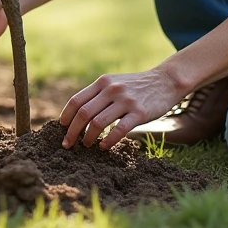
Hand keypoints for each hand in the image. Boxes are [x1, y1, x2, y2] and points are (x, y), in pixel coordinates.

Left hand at [59, 67, 184, 149]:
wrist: (165, 81)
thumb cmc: (136, 86)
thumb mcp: (115, 82)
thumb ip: (98, 94)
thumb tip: (77, 114)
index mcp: (103, 82)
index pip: (76, 101)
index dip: (66, 117)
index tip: (62, 129)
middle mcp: (111, 89)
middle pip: (83, 113)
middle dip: (72, 132)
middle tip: (68, 144)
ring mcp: (125, 100)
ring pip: (98, 123)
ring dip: (88, 137)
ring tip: (86, 145)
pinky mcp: (139, 112)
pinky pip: (119, 130)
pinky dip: (108, 141)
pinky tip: (104, 146)